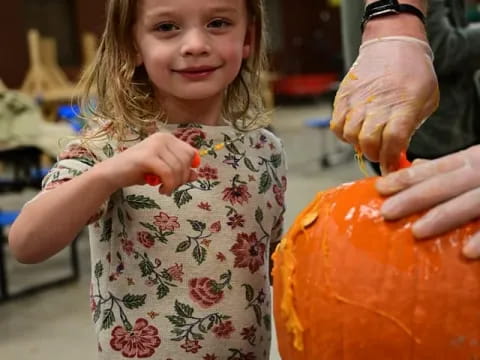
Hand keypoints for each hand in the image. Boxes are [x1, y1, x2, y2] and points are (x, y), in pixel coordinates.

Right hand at [100, 133, 197, 194]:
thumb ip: (179, 171)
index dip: (188, 169)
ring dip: (174, 184)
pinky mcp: (148, 156)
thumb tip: (196, 174)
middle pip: (186, 160)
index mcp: (167, 138)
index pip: (191, 153)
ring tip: (164, 190)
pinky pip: (168, 173)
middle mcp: (162, 137)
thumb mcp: (163, 171)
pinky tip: (161, 190)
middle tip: (170, 187)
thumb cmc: (137, 171)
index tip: (178, 180)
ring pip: (178, 168)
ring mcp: (155, 145)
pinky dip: (168, 185)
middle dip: (182, 178)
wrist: (111, 174)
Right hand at [331, 36, 438, 172]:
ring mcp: (357, 100)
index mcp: (404, 105)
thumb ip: (411, 127)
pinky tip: (354, 130)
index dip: (391, 159)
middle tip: (380, 154)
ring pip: (350, 136)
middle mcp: (378, 103)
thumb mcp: (426, 100)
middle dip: (375, 155)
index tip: (391, 166)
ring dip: (359, 144)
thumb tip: (396, 152)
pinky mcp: (343, 97)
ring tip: (367, 139)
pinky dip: (343, 134)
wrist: (392, 44)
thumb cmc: (413, 73)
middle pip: (369, 142)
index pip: (393, 141)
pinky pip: (336, 125)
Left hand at [376, 145, 479, 258]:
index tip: (379, 189)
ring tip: (418, 231)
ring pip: (471, 202)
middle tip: (386, 212)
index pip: (434, 168)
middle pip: (445, 184)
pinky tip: (468, 252)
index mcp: (472, 160)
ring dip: (445, 216)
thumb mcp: (477, 162)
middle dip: (414, 197)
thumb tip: (416, 167)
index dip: (406, 178)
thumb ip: (451, 167)